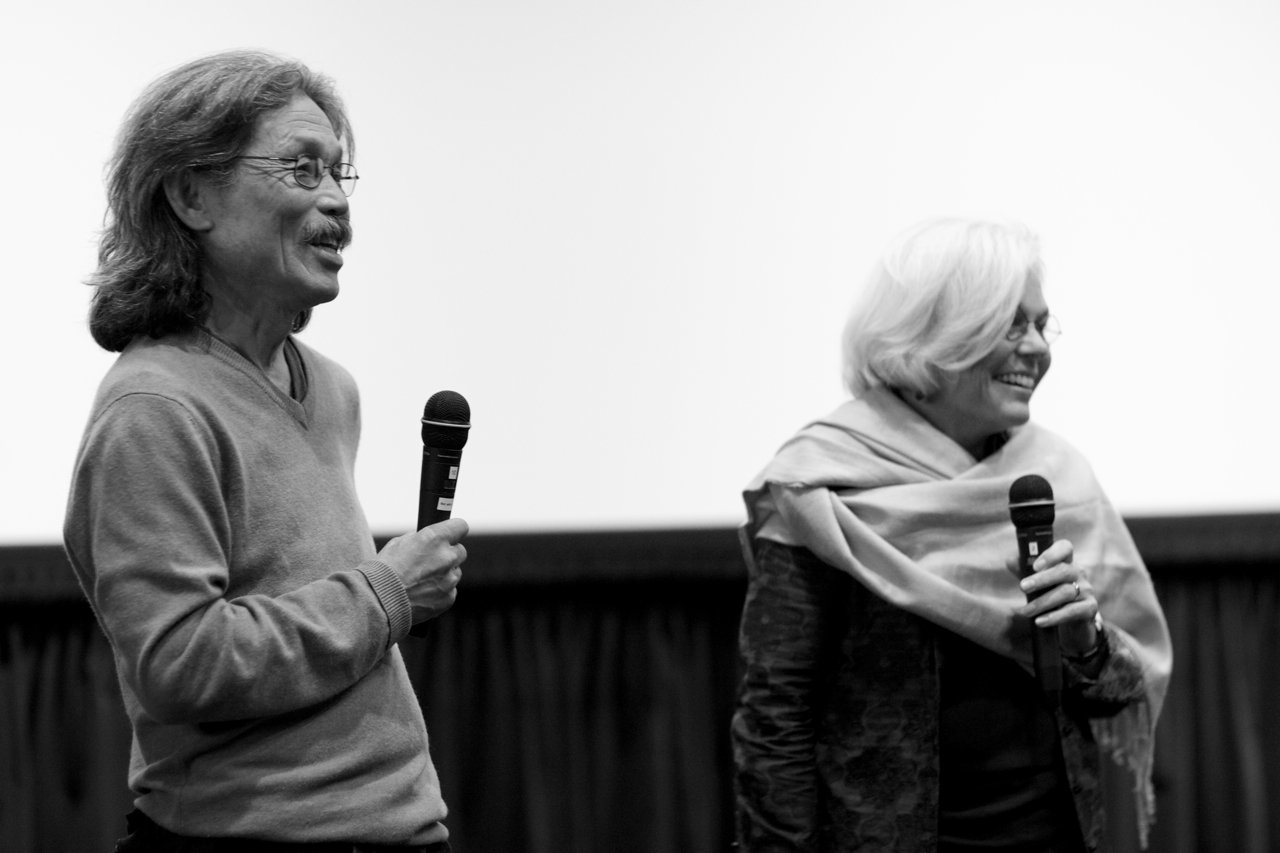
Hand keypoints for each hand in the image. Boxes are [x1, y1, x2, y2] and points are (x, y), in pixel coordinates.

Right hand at [377, 517, 468, 622]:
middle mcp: (446, 557)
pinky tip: (423, 594)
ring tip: (423, 581)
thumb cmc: (384, 570)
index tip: (451, 534)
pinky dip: (440, 592)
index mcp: (435, 538)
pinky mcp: (448, 598)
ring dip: (445, 574)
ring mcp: (449, 579)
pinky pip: (450, 591)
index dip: (455, 530)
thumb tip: (426, 539)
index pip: (460, 526)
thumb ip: (419, 539)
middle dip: (449, 554)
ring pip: (455, 572)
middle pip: (460, 551)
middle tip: (432, 561)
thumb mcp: (398, 543)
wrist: (378, 601)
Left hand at [1014, 538, 1099, 656]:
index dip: (1051, 554)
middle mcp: (1079, 573)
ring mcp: (1086, 590)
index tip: (1035, 565)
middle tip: (1022, 587)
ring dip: (1042, 602)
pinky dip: (1054, 617)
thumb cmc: (1051, 594)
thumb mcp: (1037, 582)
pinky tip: (1040, 621)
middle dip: (1041, 579)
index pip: (1065, 548)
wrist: (1072, 622)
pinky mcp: (1090, 608)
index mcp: (1066, 561)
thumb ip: (1024, 570)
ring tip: (1025, 611)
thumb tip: (1010, 561)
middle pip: (1063, 571)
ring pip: (1065, 592)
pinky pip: (1072, 611)